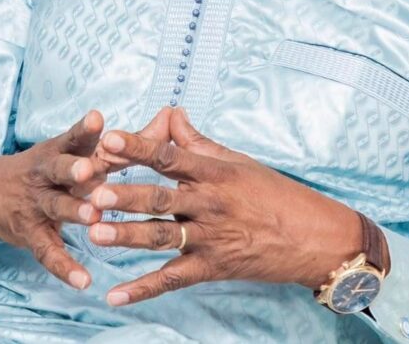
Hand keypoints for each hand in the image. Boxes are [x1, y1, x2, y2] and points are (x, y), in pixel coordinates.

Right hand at [0, 107, 176, 291]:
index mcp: (60, 150)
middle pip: (58, 169)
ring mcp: (36, 205)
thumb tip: (172, 115)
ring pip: (55, 208)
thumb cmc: (53, 168)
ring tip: (93, 217)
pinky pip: (48, 252)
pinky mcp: (31, 235)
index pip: (73, 138)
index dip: (85, 130)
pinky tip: (84, 280)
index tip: (97, 119)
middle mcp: (45, 175)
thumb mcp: (79, 150)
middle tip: (89, 170)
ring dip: (73, 212)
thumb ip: (128, 139)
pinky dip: (65, 267)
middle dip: (72, 169)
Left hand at [87, 107, 365, 305]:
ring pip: (162, 236)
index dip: (139, 147)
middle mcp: (210, 203)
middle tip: (95, 192)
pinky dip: (142, 289)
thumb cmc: (276, 194)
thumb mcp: (239, 162)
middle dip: (126, 195)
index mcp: (215, 172)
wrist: (314, 238)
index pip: (170, 156)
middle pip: (161, 197)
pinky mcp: (213, 268)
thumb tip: (170, 113)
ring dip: (128, 236)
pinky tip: (113, 295)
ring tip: (95, 234)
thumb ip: (198, 141)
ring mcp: (211, 237)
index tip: (109, 139)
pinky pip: (172, 280)